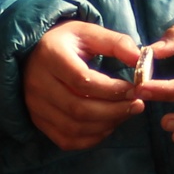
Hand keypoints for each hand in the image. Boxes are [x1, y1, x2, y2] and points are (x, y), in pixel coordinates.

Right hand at [22, 22, 144, 150]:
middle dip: (113, 111)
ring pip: (73, 127)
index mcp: (50, 56)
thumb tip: (139, 58)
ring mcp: (36, 106)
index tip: (134, 89)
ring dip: (105, 125)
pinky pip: (66, 140)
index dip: (112, 89)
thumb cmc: (67, 43)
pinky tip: (107, 126)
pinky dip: (91, 138)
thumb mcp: (89, 32)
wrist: (34, 56)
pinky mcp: (39, 122)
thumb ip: (116, 43)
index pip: (82, 81)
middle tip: (137, 105)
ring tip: (125, 114)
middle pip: (78, 108)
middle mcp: (37, 84)